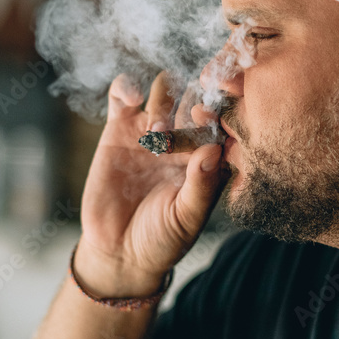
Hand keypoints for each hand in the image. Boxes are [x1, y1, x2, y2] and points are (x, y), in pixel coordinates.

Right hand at [73, 72, 226, 296]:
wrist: (118, 252)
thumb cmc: (161, 240)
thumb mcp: (186, 219)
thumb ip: (202, 186)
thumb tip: (214, 149)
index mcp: (208, 157)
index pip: (220, 124)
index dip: (218, 116)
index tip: (209, 118)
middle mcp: (183, 138)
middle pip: (195, 98)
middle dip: (194, 99)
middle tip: (189, 116)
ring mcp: (151, 130)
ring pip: (164, 90)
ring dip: (164, 99)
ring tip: (156, 132)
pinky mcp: (119, 128)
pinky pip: (123, 95)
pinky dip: (127, 86)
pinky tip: (133, 98)